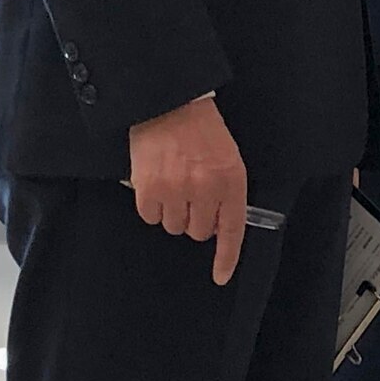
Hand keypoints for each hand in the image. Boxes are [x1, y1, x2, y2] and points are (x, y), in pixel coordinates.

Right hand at [127, 96, 248, 285]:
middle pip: (198, 232)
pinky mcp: (148, 188)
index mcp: (231, 181)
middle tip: (192, 196)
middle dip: (196, 219)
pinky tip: (157, 185)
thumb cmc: (203, 131)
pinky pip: (150, 217)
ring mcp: (175, 190)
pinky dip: (153, 206)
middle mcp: (205, 189)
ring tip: (175, 184)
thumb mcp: (229, 158)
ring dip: (174, 212)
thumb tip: (216, 228)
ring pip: (173, 226)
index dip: (226, 257)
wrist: (172, 104)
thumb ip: (227, 193)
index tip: (220, 276)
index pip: (231, 229)